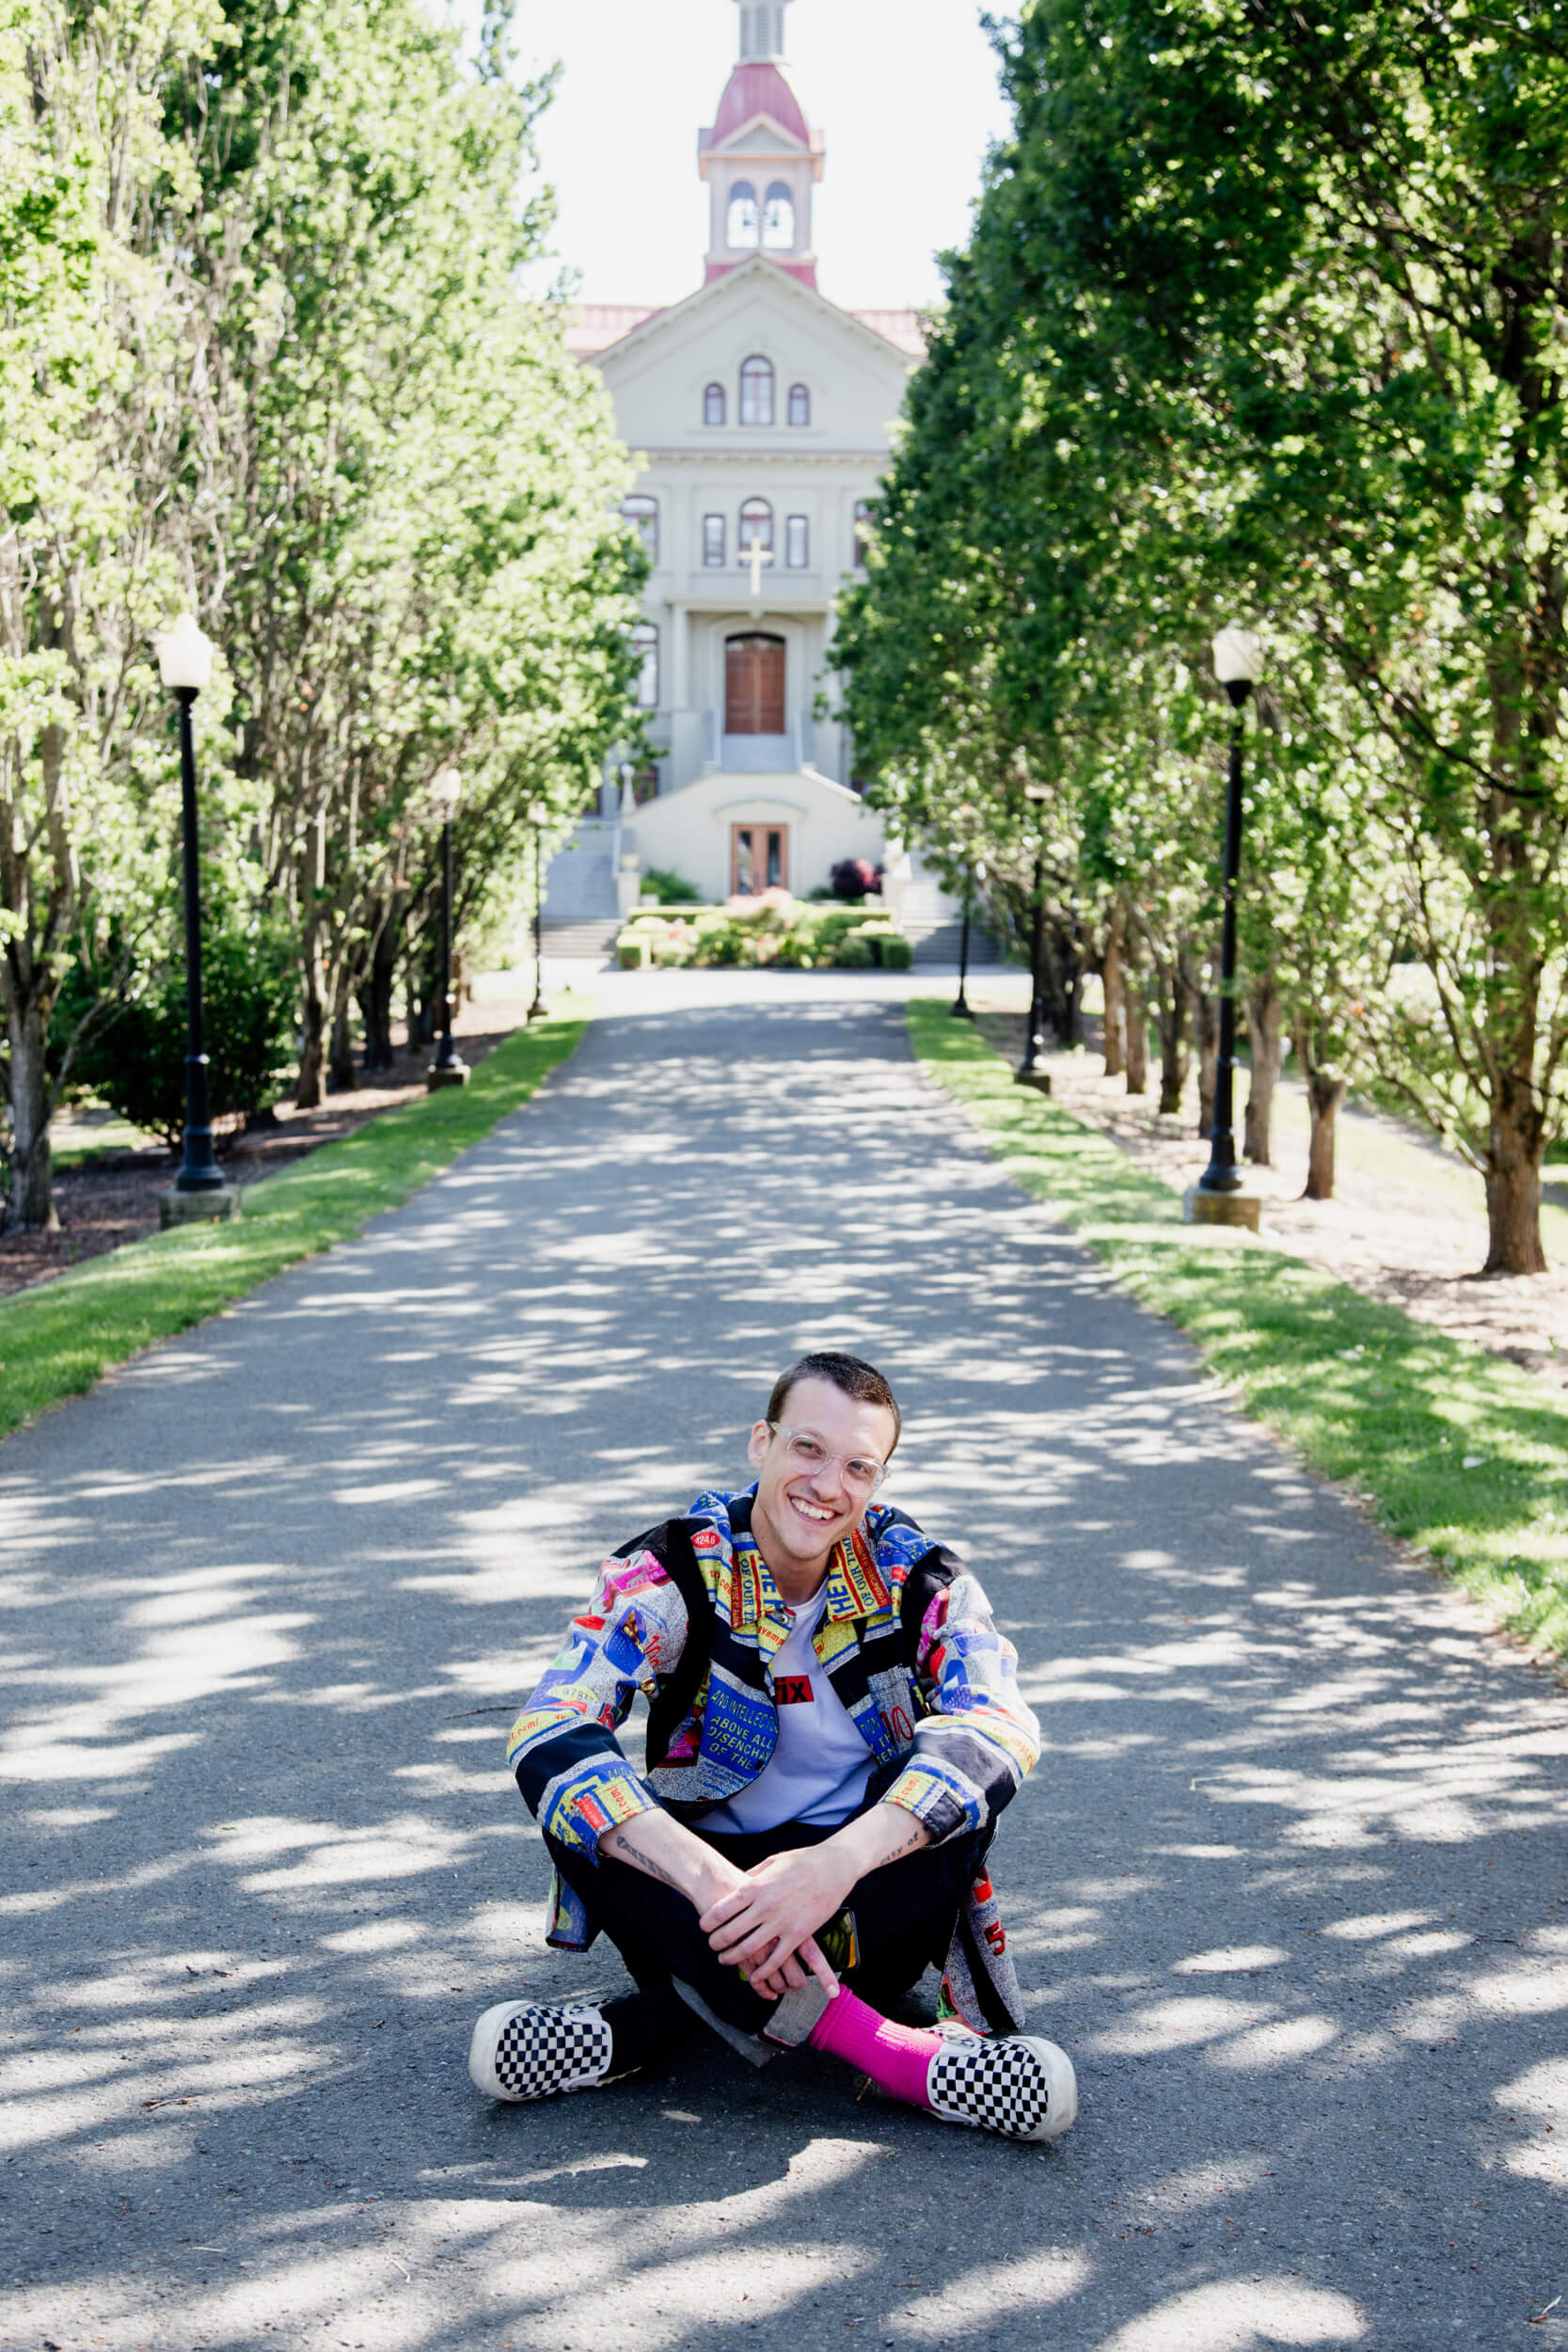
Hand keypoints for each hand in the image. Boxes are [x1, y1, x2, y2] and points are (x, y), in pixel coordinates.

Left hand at [699, 1846, 850, 1998]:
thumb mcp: (772, 1862)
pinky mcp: (799, 1934)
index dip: (709, 1921)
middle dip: (716, 1942)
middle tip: (712, 1946)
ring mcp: (782, 1922)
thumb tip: (739, 1884)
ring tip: (726, 1959)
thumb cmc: (802, 1861)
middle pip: (731, 1932)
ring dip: (733, 1958)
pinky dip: (762, 1971)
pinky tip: (755, 1975)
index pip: (723, 1909)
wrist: (834, 1866)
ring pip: (749, 1949)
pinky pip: (776, 1959)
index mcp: (757, 1886)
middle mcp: (765, 1906)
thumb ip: (754, 1876)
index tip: (703, 1927)